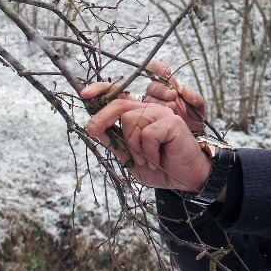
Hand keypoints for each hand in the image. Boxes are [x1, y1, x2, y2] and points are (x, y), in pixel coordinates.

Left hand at [81, 83, 210, 192]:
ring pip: (130, 119)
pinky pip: (147, 134)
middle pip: (120, 104)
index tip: (84, 95)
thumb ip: (116, 143)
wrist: (187, 179)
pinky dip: (148, 152)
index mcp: (139, 116)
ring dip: (133, 147)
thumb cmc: (161, 168)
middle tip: (92, 130)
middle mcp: (150, 110)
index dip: (102, 91)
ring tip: (145, 160)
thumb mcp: (131, 158)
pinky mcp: (171, 122)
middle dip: (102, 117)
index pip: (120, 98)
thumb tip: (95, 130)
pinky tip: (157, 161)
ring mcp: (162, 114)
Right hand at [142, 59, 207, 133]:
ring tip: (172, 109)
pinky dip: (150, 113)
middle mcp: (158, 95)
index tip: (165, 71)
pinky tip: (160, 117)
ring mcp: (152, 107)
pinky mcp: (148, 119)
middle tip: (173, 96)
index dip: (157, 68)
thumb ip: (197, 99)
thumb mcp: (200, 110)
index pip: (157, 71)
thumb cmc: (195, 122)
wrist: (192, 140)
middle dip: (161, 89)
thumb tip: (185, 91)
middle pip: (152, 86)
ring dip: (159, 102)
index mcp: (170, 87)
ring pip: (148, 99)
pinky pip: (143, 113)